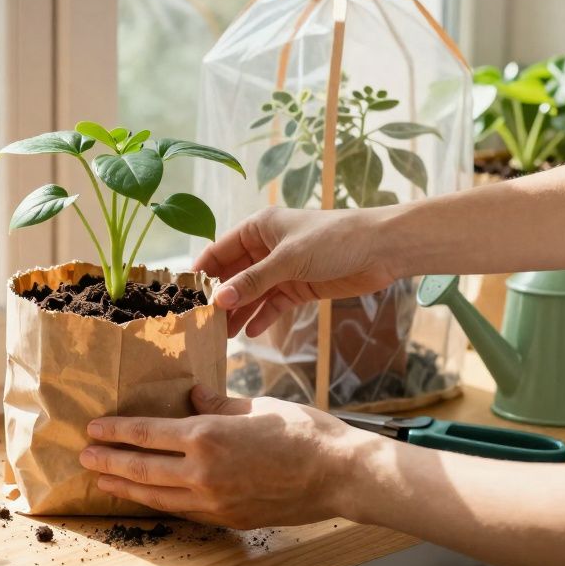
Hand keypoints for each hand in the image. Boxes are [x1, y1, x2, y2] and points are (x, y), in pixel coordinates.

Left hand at [79, 386, 371, 528]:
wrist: (339, 474)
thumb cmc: (303, 432)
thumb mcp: (255, 405)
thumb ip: (217, 402)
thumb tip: (193, 394)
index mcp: (208, 436)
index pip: (148, 433)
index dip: (117, 432)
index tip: (94, 429)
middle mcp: (204, 472)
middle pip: (143, 468)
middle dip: (110, 462)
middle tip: (84, 457)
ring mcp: (215, 500)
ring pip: (158, 495)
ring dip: (127, 488)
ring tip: (104, 481)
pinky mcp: (228, 517)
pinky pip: (183, 511)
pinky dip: (159, 503)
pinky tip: (148, 498)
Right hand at [193, 206, 397, 337]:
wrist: (381, 249)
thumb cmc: (333, 240)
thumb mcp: (288, 259)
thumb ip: (253, 281)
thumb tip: (219, 300)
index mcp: (258, 228)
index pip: (219, 251)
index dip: (202, 273)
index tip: (183, 297)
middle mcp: (266, 247)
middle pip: (233, 275)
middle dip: (219, 298)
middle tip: (201, 324)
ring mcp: (282, 269)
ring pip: (252, 293)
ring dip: (238, 312)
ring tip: (222, 337)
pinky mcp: (299, 287)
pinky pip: (273, 304)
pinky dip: (262, 317)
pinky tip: (250, 334)